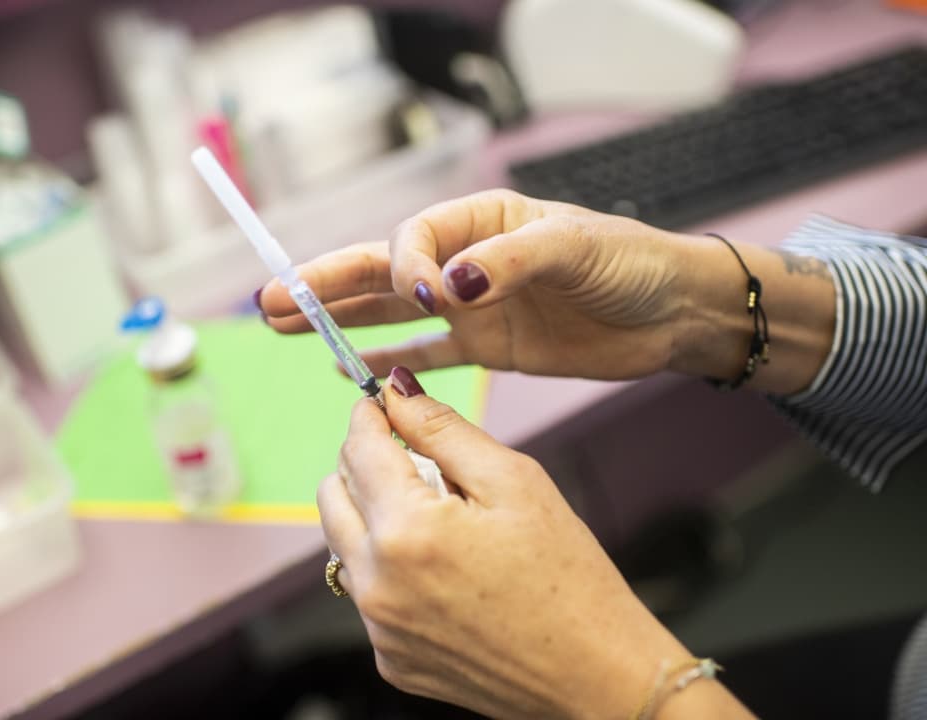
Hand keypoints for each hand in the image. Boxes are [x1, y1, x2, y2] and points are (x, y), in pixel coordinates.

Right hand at [260, 189, 691, 380]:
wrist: (671, 311)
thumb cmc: (631, 264)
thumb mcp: (576, 248)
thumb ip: (509, 262)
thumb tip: (448, 286)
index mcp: (482, 222)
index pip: (414, 239)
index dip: (406, 266)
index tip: (428, 294)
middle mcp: (467, 261)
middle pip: (381, 272)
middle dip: (325, 286)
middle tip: (269, 301)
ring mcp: (473, 306)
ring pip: (391, 314)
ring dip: (341, 323)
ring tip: (286, 330)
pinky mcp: (488, 345)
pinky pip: (426, 354)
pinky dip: (390, 363)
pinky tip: (355, 373)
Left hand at [319, 366, 718, 718]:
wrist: (596, 676)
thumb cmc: (568, 575)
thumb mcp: (514, 481)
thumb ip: (444, 429)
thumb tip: (396, 391)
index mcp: (407, 532)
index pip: (359, 449)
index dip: (369, 416)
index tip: (382, 404)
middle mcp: (378, 584)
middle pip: (333, 494)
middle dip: (365, 463)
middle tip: (416, 459)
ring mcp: (379, 628)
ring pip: (343, 543)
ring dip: (373, 514)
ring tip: (437, 517)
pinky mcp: (390, 658)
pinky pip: (368, 592)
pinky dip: (390, 566)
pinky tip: (444, 568)